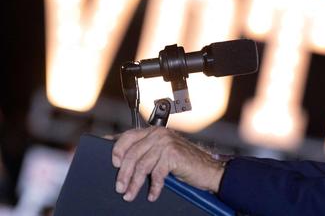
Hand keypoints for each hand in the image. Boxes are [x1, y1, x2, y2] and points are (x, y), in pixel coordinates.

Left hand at [111, 126, 225, 201]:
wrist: (209, 169)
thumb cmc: (186, 163)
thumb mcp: (163, 153)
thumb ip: (147, 152)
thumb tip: (123, 160)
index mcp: (155, 131)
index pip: (128, 136)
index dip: (117, 150)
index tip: (112, 164)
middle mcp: (159, 134)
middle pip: (132, 154)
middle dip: (123, 174)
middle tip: (119, 188)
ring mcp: (166, 143)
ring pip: (141, 166)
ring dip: (134, 184)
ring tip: (129, 195)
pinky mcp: (173, 155)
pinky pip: (156, 174)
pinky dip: (153, 187)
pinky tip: (152, 195)